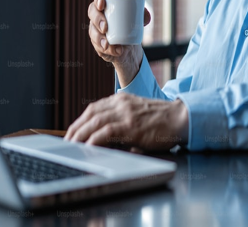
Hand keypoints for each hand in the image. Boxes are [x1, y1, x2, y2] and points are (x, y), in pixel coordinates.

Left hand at [64, 93, 188, 149]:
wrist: (180, 118)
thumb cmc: (161, 121)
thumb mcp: (138, 116)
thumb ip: (122, 123)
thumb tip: (104, 141)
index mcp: (122, 99)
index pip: (94, 108)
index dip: (80, 121)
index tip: (72, 133)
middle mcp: (122, 103)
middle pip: (91, 113)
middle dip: (75, 128)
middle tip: (66, 142)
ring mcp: (126, 113)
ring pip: (95, 121)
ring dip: (80, 135)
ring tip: (72, 147)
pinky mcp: (132, 125)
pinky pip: (107, 131)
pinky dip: (94, 139)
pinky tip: (87, 147)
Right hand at [88, 0, 150, 86]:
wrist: (129, 44)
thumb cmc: (132, 25)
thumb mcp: (140, 19)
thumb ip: (144, 15)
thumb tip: (146, 16)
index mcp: (109, 1)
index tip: (102, 5)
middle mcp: (99, 12)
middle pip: (92, 10)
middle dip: (97, 19)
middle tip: (105, 28)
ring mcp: (95, 27)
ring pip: (92, 30)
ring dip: (98, 37)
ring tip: (107, 44)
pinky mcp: (96, 41)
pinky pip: (97, 45)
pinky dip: (106, 49)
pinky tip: (114, 51)